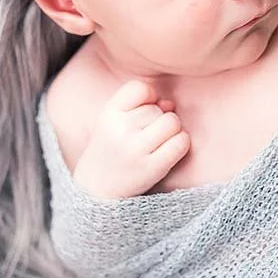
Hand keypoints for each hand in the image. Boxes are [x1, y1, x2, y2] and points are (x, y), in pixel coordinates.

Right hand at [72, 80, 189, 198]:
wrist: (97, 188)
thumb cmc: (112, 148)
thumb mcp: (115, 121)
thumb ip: (142, 105)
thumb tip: (171, 104)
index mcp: (109, 114)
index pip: (140, 89)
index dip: (149, 96)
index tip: (143, 110)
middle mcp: (120, 129)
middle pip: (159, 109)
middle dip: (159, 119)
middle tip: (144, 137)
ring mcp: (135, 149)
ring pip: (173, 122)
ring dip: (172, 130)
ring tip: (158, 143)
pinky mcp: (152, 168)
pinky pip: (181, 142)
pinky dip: (181, 143)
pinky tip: (170, 151)